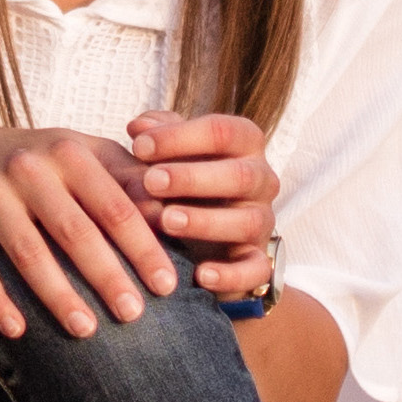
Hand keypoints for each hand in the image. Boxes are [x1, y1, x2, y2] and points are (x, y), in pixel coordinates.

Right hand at [0, 124, 186, 341]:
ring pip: (27, 253)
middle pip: (73, 231)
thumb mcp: (86, 157)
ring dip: (57, 295)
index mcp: (67, 151)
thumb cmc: (46, 164)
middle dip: (106, 275)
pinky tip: (17, 331)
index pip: (114, 205)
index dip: (143, 247)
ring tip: (86, 331)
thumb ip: (130, 180)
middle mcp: (25, 167)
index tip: (168, 285)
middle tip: (134, 315)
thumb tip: (176, 214)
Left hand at [121, 110, 274, 299]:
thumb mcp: (170, 151)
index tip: (138, 147)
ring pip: (247, 221)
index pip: (222, 131)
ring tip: (167, 222)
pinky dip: (231, 274)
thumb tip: (139, 127)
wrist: (203, 235)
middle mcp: (261, 180)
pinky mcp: (260, 261)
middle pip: (240, 175)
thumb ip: (158, 135)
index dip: (180, 137)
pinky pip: (257, 269)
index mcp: (244, 145)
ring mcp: (263, 221)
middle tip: (151, 182)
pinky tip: (201, 274)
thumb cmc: (182, 180)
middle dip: (192, 178)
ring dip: (205, 221)